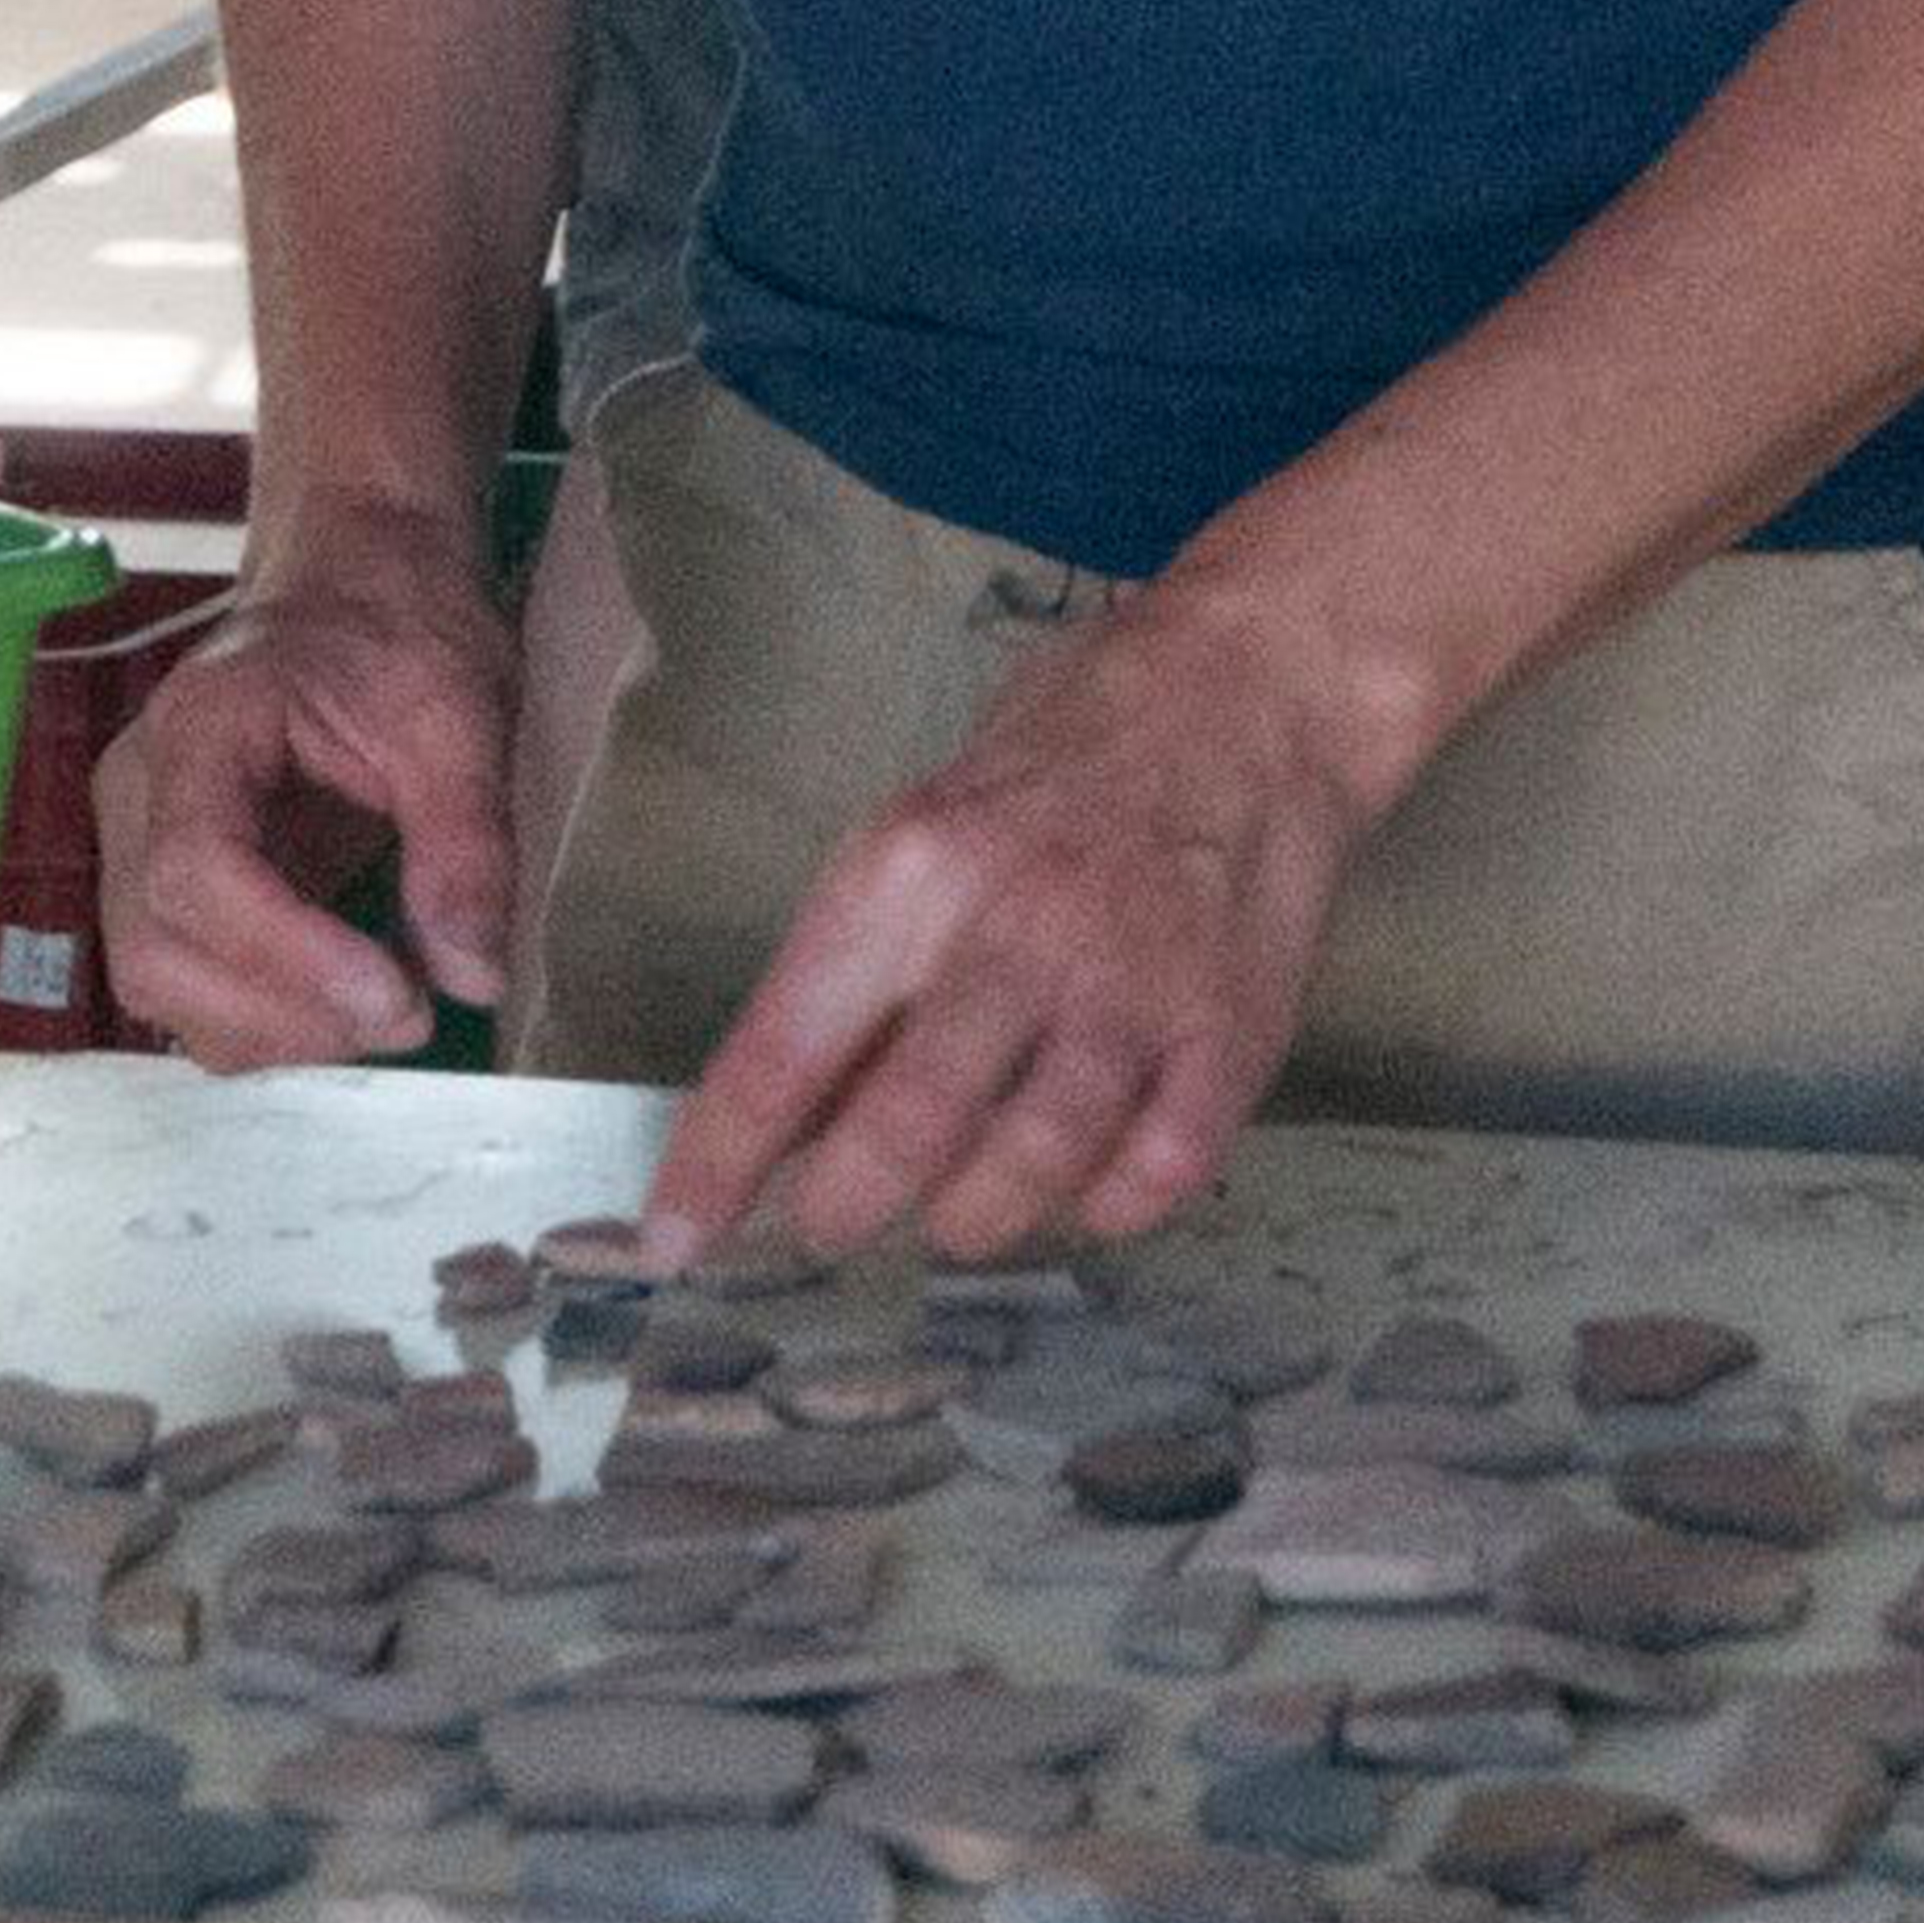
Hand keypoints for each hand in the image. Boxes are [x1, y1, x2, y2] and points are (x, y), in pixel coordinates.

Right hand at [90, 556, 519, 1068]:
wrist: (356, 582)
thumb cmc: (397, 629)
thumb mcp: (459, 714)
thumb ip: (466, 843)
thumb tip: (474, 975)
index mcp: (202, 725)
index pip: (194, 870)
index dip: (287, 954)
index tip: (396, 994)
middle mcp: (140, 788)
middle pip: (156, 947)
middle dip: (285, 1011)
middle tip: (410, 1013)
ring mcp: (139, 838)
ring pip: (156, 982)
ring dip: (272, 1029)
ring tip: (386, 1007)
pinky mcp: (165, 880)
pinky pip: (182, 981)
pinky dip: (261, 1017)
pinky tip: (345, 999)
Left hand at [641, 585, 1392, 1274]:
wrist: (1254, 683)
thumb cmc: (1069, 745)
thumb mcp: (929, 820)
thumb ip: (869, 960)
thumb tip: (794, 1109)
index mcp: (914, 868)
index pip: (784, 1048)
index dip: (717, 1163)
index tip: (669, 1238)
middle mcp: (1018, 929)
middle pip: (908, 1126)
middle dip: (847, 1206)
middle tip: (832, 1225)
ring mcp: (1135, 982)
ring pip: (1036, 1161)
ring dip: (978, 1217)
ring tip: (957, 1214)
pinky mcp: (1234, 1023)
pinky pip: (1162, 1166)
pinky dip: (1113, 1204)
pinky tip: (1089, 1192)